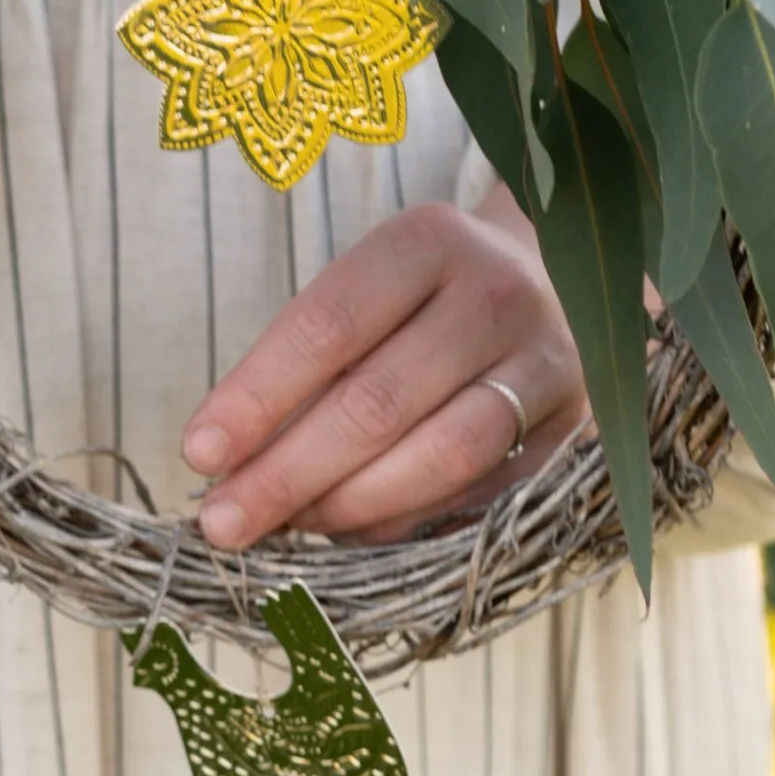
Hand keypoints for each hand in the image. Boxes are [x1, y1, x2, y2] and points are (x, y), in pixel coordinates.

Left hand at [181, 195, 587, 548]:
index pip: (326, 327)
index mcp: (426, 242)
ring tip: (288, 529)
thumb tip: (228, 462)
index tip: (199, 453)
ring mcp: (545, 363)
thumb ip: (309, 363)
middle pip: (378, 402)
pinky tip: (354, 533)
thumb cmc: (426, 294)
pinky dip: (409, 521)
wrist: (556, 282)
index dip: (257, 397)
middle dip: (288, 472)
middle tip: (224, 521)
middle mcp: (494, 295)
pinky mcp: (574, 428)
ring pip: (441, 456)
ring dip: (350, 506)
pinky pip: (482, 494)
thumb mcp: (370, 289)